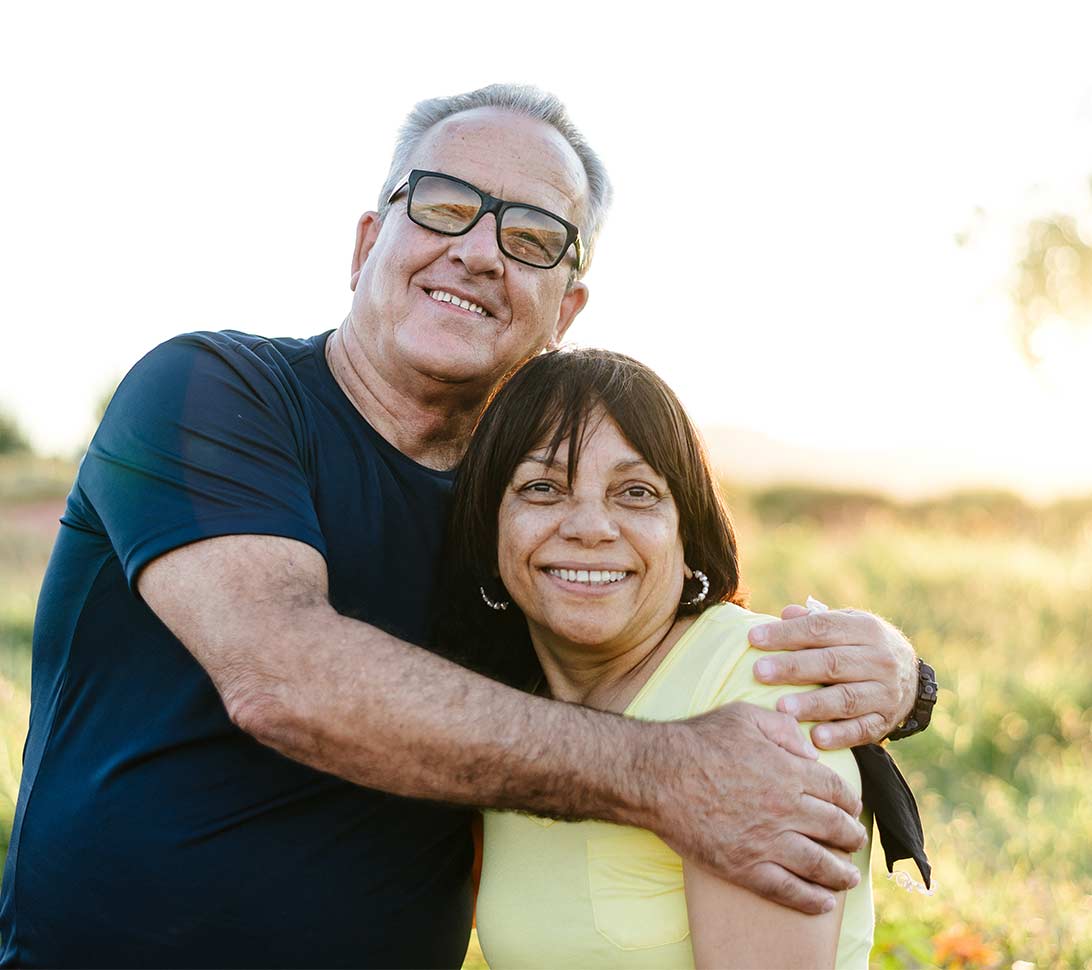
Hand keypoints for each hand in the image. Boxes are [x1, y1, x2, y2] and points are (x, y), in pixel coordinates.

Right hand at [650, 701, 866, 914]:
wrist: (658, 775)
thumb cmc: (698, 741)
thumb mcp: (743, 716)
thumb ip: (783, 729)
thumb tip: (811, 753)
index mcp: (790, 772)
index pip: (837, 791)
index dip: (850, 802)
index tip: (852, 809)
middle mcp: (786, 810)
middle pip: (835, 829)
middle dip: (851, 837)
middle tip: (854, 841)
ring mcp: (767, 842)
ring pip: (819, 865)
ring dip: (841, 874)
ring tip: (849, 879)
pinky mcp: (744, 867)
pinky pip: (787, 890)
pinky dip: (811, 900)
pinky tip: (823, 902)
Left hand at [748, 605, 917, 747]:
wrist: (911, 677)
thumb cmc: (861, 647)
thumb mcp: (846, 625)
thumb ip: (815, 621)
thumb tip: (785, 614)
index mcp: (865, 629)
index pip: (821, 628)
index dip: (787, 633)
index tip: (754, 638)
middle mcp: (879, 659)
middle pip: (831, 663)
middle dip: (792, 668)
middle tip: (759, 672)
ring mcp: (884, 692)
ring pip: (846, 698)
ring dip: (813, 704)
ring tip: (782, 707)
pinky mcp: (885, 721)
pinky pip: (862, 729)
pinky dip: (840, 735)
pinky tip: (816, 738)